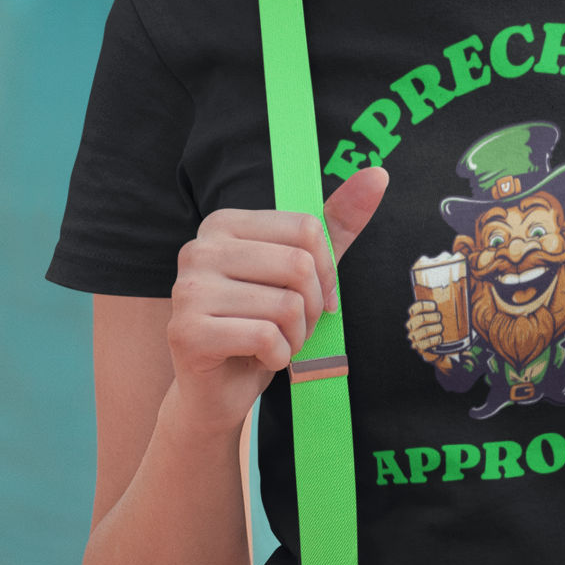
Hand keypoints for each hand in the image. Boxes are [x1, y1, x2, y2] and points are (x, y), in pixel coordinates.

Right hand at [167, 167, 388, 438]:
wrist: (217, 391)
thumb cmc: (261, 325)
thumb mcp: (303, 271)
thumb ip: (336, 224)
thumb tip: (377, 174)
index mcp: (223, 224)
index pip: (305, 228)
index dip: (325, 271)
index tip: (317, 298)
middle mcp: (198, 248)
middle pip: (297, 265)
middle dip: (312, 307)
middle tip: (295, 327)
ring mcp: (187, 289)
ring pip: (285, 305)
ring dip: (296, 336)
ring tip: (277, 343)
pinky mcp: (187, 331)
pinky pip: (265, 337)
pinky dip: (278, 357)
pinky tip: (260, 359)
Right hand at [406, 299, 445, 358]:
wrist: (437, 345)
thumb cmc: (438, 325)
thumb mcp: (438, 315)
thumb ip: (443, 306)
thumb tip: (457, 291)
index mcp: (415, 315)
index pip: (415, 308)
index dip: (424, 306)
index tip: (435, 306)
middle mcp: (412, 325)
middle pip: (420, 318)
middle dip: (433, 317)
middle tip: (440, 317)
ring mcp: (414, 336)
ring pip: (423, 330)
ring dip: (435, 328)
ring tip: (441, 328)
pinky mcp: (419, 346)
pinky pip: (425, 343)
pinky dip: (434, 340)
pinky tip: (440, 338)